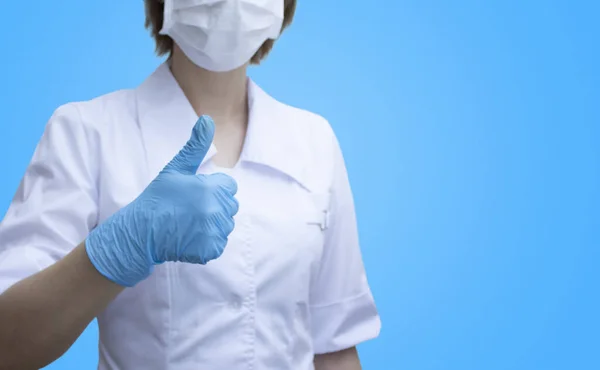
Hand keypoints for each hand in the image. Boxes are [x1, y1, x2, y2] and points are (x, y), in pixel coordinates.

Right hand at [85, 115, 238, 286]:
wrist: (140, 232)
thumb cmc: (158, 198)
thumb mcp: (176, 169)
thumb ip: (195, 146)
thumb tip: (207, 119)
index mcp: (211, 189)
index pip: (229, 186)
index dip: (212, 188)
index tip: (193, 194)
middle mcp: (215, 211)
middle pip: (230, 206)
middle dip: (214, 206)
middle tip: (189, 210)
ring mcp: (213, 232)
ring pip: (225, 225)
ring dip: (212, 225)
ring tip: (188, 223)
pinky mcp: (210, 250)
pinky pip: (218, 243)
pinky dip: (207, 243)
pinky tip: (189, 237)